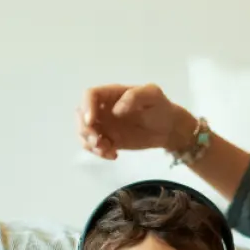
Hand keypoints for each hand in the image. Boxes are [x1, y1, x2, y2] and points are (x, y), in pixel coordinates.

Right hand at [76, 84, 192, 159]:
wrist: (168, 128)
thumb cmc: (161, 108)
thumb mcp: (153, 95)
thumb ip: (135, 96)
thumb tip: (116, 109)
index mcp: (111, 94)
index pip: (90, 95)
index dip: (86, 107)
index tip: (91, 122)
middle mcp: (103, 108)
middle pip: (81, 115)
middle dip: (85, 130)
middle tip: (98, 142)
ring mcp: (104, 125)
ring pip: (85, 133)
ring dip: (90, 144)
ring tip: (107, 151)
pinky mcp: (108, 139)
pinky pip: (95, 146)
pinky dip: (99, 152)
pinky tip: (114, 155)